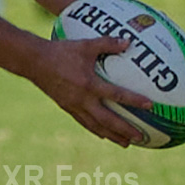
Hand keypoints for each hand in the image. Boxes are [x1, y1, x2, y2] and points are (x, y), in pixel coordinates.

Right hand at [26, 36, 153, 146]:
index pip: (116, 94)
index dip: (134, 100)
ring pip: (96, 126)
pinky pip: (84, 122)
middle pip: (108, 120)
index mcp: (89, 84)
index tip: (150, 106)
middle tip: (141, 138)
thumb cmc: (61, 51)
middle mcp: (83, 99)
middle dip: (125, 130)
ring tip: (126, 144)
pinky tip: (103, 135)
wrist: (35, 62)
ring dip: (112, 136)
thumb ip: (108, 43)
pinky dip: (96, 130)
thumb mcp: (85, 44)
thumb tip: (128, 41)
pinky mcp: (67, 108)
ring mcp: (74, 106)